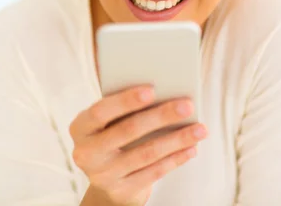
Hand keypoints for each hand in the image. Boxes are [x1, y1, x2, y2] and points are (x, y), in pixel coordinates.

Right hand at [70, 86, 207, 205]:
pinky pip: (154, 173)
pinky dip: (176, 159)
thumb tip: (163, 91)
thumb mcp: (107, 122)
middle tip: (187, 106)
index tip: (152, 90)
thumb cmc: (112, 136)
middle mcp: (86, 153)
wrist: (106, 180)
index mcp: (80, 128)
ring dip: (177, 139)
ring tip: (200, 128)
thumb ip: (123, 108)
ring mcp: (103, 175)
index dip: (125, 101)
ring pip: (146, 153)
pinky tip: (192, 148)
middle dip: (161, 116)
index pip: (100, 111)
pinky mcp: (122, 191)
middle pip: (128, 130)